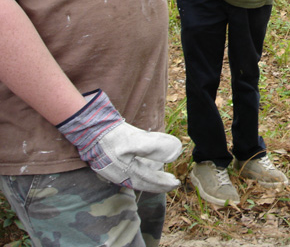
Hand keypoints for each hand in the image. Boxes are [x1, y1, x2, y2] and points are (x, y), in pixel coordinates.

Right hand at [57, 89, 181, 192]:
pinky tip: (144, 165)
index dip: (164, 183)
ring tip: (160, 173)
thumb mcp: (136, 140)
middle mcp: (120, 176)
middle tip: (171, 182)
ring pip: (136, 178)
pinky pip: (128, 172)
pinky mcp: (109, 164)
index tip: (176, 183)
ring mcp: (113, 171)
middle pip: (143, 183)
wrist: (89, 129)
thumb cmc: (112, 136)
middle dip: (158, 183)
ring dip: (149, 178)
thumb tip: (176, 152)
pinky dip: (140, 171)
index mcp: (127, 173)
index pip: (150, 181)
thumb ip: (156, 146)